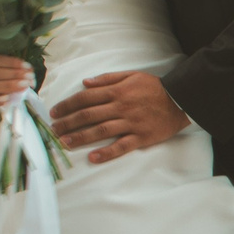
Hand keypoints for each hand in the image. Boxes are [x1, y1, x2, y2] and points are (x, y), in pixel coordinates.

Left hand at [50, 70, 188, 163]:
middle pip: (88, 115)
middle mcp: (121, 107)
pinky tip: (93, 158)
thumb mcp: (132, 75)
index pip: (85, 98)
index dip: (67, 105)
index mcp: (117, 91)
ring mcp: (130, 123)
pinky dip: (107, 152)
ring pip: (100, 130)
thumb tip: (85, 83)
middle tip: (52, 130)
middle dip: (68, 122)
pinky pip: (121, 146)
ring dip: (81, 137)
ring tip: (65, 143)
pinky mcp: (141, 137)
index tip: (54, 112)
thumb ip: (108, 78)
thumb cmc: (155, 87)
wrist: (181, 100)